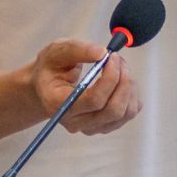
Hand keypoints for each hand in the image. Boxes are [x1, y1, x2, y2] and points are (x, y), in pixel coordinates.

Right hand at [26, 38, 140, 135]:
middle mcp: (75, 122)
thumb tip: (102, 53)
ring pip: (125, 113)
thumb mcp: (56, 52)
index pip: (94, 100)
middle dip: (123, 81)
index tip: (112, 56)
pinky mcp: (104, 126)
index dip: (110, 78)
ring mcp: (91, 127)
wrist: (46, 87)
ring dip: (129, 86)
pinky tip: (120, 80)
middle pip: (113, 110)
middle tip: (119, 59)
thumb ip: (77, 50)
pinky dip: (131, 94)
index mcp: (59, 104)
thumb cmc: (50, 68)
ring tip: (120, 67)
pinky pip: (129, 113)